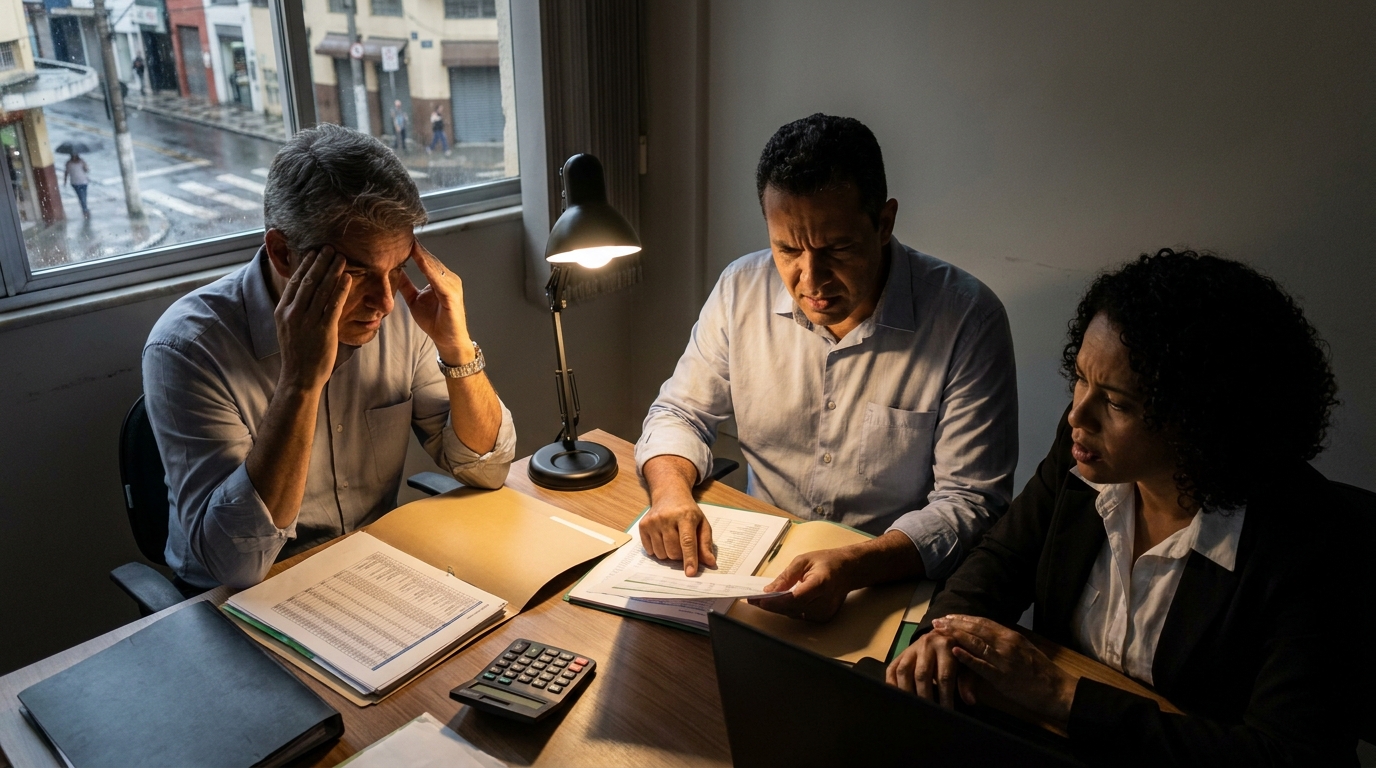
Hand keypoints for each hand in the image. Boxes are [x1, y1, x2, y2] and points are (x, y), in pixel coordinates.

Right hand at [275, 247, 350, 391]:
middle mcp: (292, 313)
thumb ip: (293, 308)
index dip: (305, 265)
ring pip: (321, 289)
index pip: (295, 281)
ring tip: (341, 257)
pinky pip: (333, 305)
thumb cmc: (297, 352)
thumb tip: (302, 290)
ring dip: (332, 271)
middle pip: (308, 281)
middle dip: (320, 262)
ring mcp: (307, 321)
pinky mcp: (323, 330)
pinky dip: (340, 289)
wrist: (299, 377)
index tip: (314, 252)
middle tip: (330, 247)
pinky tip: (347, 278)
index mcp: (282, 310)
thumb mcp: (287, 327)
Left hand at [397, 240, 472, 363]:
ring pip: (433, 265)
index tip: (399, 236)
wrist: (448, 340)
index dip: (413, 249)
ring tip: (408, 240)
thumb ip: (406, 285)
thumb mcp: (414, 300)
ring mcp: (452, 285)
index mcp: (440, 278)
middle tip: (401, 231)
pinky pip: (437, 277)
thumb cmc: (434, 321)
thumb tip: (393, 272)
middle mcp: (448, 278)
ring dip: (420, 253)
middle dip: (416, 246)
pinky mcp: (452, 294)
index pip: (425, 259)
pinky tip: (417, 257)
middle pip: (430, 259)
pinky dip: (427, 267)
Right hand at [639, 492, 716, 575]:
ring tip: (672, 539)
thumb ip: (706, 544)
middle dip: (680, 555)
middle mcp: (667, 517)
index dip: (689, 558)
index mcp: (686, 516)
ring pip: (661, 554)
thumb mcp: (702, 524)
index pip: (687, 541)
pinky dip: (658, 550)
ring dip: (668, 553)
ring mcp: (653, 521)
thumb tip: (710, 563)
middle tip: (682, 543)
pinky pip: (650, 551)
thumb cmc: (688, 512)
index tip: (690, 573)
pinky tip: (661, 537)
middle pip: (673, 551)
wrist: (669, 494)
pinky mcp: (643, 525)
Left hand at [748, 548, 855, 622]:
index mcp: (821, 583)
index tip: (759, 599)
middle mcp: (824, 601)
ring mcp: (825, 611)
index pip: (795, 598)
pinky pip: (801, 616)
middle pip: (793, 608)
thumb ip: (786, 576)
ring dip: (778, 608)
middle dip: (771, 605)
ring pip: (794, 614)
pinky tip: (780, 603)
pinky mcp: (824, 617)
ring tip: (763, 601)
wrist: (849, 570)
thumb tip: (769, 590)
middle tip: (754, 600)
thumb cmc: (826, 562)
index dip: (776, 601)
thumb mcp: (803, 560)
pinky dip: (789, 610)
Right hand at [886, 629, 971, 708]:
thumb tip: (970, 701)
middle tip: (928, 714)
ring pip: (903, 671)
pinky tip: (897, 698)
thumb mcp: (967, 664)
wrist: (944, 635)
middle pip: (922, 674)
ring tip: (912, 709)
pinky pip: (892, 669)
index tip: (947, 713)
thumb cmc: (959, 654)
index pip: (944, 676)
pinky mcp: (901, 654)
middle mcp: (926, 644)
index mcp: (946, 646)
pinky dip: (892, 684)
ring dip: (907, 692)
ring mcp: (911, 648)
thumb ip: (968, 682)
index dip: (945, 696)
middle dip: (925, 697)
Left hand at [931, 615, 1078, 728]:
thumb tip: (991, 637)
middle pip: (976, 629)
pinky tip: (954, 651)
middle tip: (938, 620)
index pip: (984, 622)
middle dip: (955, 623)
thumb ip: (1007, 642)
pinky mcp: (1002, 677)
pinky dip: (967, 657)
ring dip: (955, 635)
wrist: (1058, 690)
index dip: (965, 618)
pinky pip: (981, 665)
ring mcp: (1003, 659)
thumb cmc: (1042, 672)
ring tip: (940, 630)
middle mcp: (1006, 643)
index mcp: (1011, 636)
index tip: (950, 616)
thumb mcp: (1024, 650)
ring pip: (975, 642)